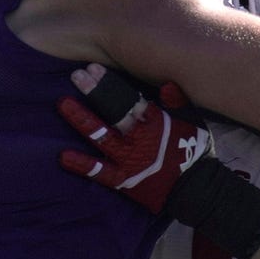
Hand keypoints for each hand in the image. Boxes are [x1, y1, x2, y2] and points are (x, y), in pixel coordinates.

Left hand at [56, 65, 211, 214]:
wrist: (196, 190)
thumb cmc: (196, 153)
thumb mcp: (193, 122)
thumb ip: (179, 103)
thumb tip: (166, 84)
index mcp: (156, 122)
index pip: (129, 98)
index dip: (110, 83)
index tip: (94, 69)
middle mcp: (140, 138)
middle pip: (114, 111)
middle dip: (95, 92)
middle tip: (77, 75)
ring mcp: (129, 160)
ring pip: (102, 136)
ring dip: (82, 119)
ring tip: (63, 104)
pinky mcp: (123, 180)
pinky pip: (100, 172)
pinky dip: (82, 165)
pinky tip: (63, 156)